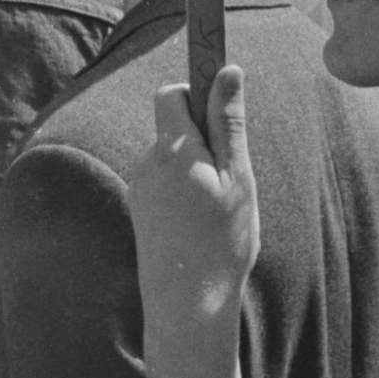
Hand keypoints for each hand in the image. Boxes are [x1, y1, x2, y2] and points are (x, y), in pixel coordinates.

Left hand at [130, 68, 259, 377]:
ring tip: (217, 207)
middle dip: (200, 135)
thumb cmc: (221, 241)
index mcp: (173, 149)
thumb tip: (228, 70)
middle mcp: (148, 162)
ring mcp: (140, 187)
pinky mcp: (140, 209)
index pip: (171, 93)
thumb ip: (229, 122)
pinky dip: (183, 189)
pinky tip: (201, 222)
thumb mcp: (238, 177)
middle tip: (229, 172)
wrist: (188, 308)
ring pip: (172, 155)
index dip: (195, 93)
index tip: (219, 106)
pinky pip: (164, 180)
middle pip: (172, 123)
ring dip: (194, 166)